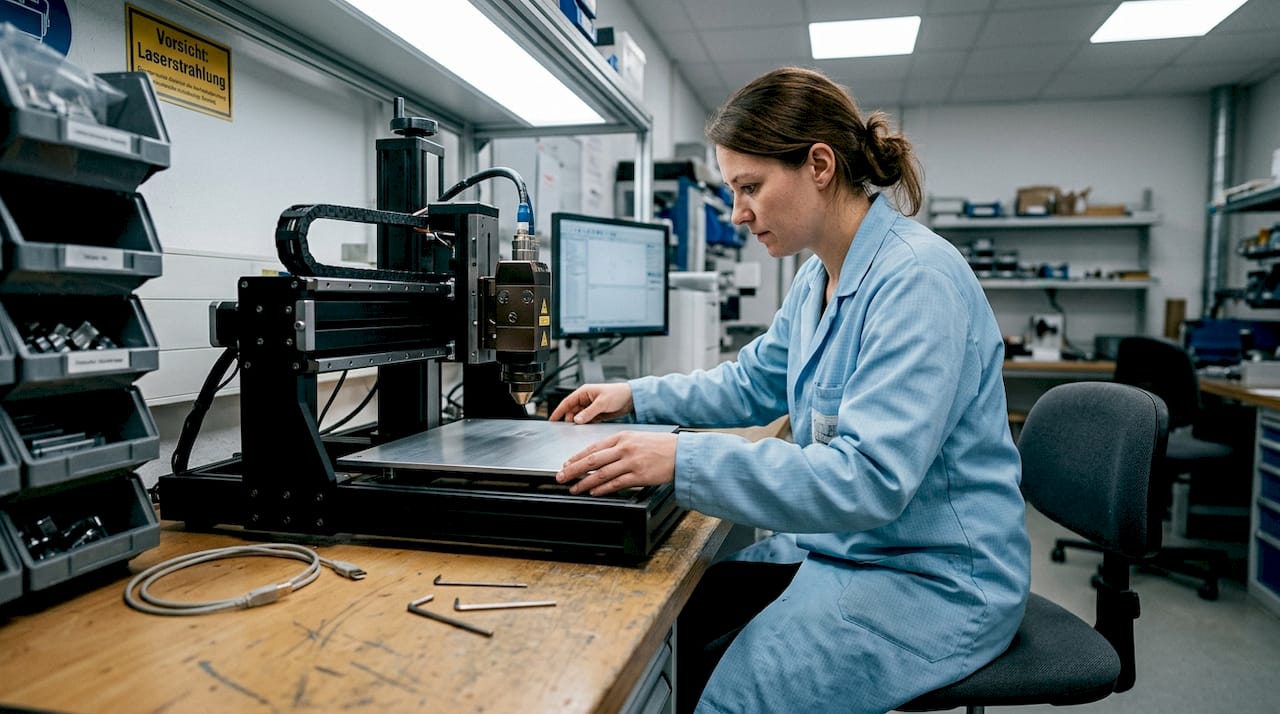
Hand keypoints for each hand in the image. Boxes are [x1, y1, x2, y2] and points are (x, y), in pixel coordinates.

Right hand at [548, 382, 633, 423]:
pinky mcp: (596, 414)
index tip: (552, 419)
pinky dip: (585, 425)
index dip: (558, 411)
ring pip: (578, 417)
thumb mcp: (602, 403)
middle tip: (566, 429)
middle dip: (568, 419)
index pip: (566, 402)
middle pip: (571, 411)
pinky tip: (585, 429)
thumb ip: (588, 412)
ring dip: (577, 423)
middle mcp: (585, 399)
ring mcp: (590, 407)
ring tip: (576, 430)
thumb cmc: (618, 393)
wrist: (631, 398)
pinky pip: (587, 421)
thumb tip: (576, 420)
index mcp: (584, 392)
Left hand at [555, 431, 676, 495]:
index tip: (566, 463)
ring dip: (585, 482)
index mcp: (622, 437)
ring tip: (574, 488)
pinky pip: (616, 483)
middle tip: (561, 476)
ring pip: (601, 474)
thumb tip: (600, 457)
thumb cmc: (660, 446)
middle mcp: (624, 448)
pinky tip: (594, 492)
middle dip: (573, 469)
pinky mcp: (639, 475)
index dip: (577, 457)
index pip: (593, 447)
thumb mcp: (637, 439)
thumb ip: (618, 446)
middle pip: (592, 460)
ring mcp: (631, 462)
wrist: (681, 453)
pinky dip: (603, 489)